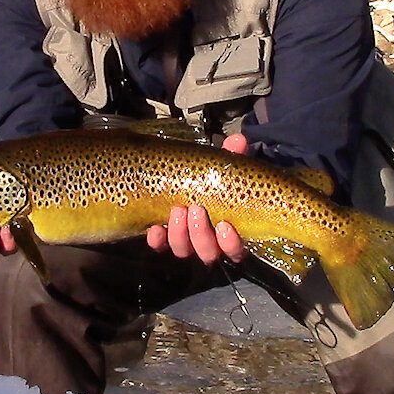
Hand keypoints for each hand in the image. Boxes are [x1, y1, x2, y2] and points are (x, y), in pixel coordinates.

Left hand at [145, 133, 247, 265]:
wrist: (190, 178)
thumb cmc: (213, 178)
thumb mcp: (225, 167)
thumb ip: (233, 156)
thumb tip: (238, 140)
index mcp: (229, 232)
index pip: (235, 251)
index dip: (231, 244)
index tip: (225, 225)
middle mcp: (208, 242)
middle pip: (207, 253)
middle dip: (200, 234)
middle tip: (195, 209)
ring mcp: (185, 241)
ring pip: (183, 250)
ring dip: (180, 234)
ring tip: (177, 210)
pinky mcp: (164, 237)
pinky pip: (159, 246)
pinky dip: (157, 240)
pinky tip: (154, 228)